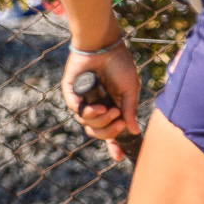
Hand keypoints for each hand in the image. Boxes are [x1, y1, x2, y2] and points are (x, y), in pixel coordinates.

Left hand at [60, 43, 139, 160]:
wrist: (105, 46)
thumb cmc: (120, 65)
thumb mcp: (130, 91)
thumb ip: (129, 111)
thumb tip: (132, 131)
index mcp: (110, 107)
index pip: (109, 131)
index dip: (114, 145)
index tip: (119, 157)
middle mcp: (95, 106)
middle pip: (97, 132)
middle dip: (109, 131)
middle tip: (118, 121)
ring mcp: (82, 100)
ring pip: (87, 124)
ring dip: (101, 121)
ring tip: (110, 110)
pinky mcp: (70, 92)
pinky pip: (76, 110)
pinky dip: (89, 113)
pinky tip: (100, 107)